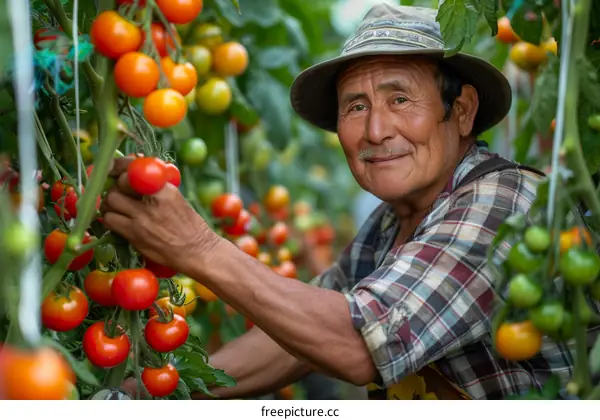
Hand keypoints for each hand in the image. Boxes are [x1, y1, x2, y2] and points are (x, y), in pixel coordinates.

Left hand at [101, 158, 220, 273]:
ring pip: (110, 202)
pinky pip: (110, 221)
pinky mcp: (134, 234)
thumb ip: (157, 186)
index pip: (133, 168)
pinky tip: (119, 222)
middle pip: (118, 185)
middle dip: (116, 189)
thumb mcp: (177, 198)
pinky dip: (111, 220)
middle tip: (119, 196)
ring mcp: (142, 217)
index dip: (119, 166)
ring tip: (117, 210)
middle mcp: (152, 199)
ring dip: (110, 205)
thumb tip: (136, 172)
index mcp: (164, 187)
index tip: (114, 169)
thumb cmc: (190, 225)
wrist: (197, 250)